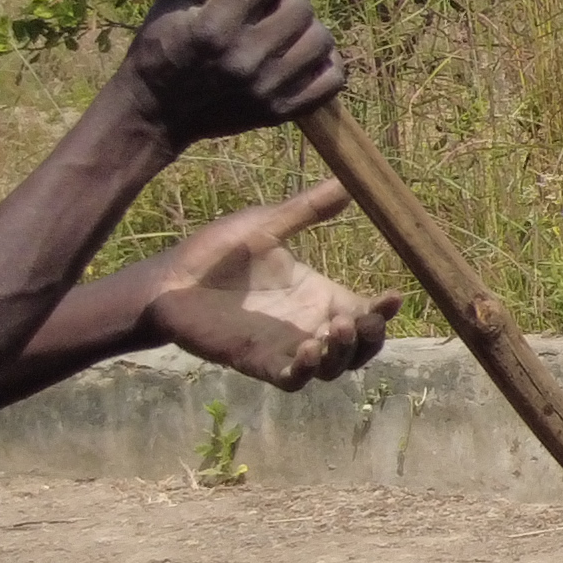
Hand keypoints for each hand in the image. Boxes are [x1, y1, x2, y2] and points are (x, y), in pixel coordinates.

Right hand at [121, 0, 348, 142]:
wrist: (155, 113)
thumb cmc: (161, 45)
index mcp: (212, 29)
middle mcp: (244, 60)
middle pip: (301, 8)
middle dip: (286, 0)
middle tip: (267, 9)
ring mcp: (266, 90)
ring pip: (321, 41)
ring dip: (306, 30)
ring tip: (283, 32)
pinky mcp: (281, 113)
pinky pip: (332, 80)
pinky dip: (325, 64)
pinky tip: (303, 56)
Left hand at [147, 180, 399, 386]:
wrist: (170, 279)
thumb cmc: (215, 252)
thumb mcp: (268, 225)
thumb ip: (308, 209)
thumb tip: (347, 181)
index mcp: (318, 295)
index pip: (365, 312)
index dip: (384, 311)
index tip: (393, 296)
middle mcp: (308, 326)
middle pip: (359, 348)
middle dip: (371, 338)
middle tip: (360, 319)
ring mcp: (286, 348)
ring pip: (334, 369)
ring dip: (344, 355)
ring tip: (337, 330)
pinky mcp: (258, 363)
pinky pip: (294, 380)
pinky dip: (308, 372)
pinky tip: (308, 351)